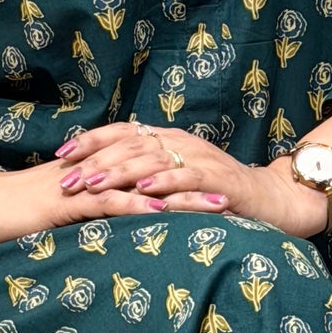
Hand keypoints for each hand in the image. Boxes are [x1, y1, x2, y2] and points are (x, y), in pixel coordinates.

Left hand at [40, 121, 327, 236]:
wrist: (270, 200)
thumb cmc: (217, 194)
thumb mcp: (176, 179)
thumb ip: (145, 174)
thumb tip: (99, 180)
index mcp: (166, 138)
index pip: (121, 132)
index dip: (90, 141)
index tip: (61, 155)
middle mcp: (180, 142)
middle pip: (129, 145)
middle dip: (95, 162)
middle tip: (68, 179)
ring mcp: (199, 158)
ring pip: (152, 159)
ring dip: (120, 172)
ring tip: (94, 184)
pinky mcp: (218, 179)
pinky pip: (187, 177)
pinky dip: (164, 182)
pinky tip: (144, 190)